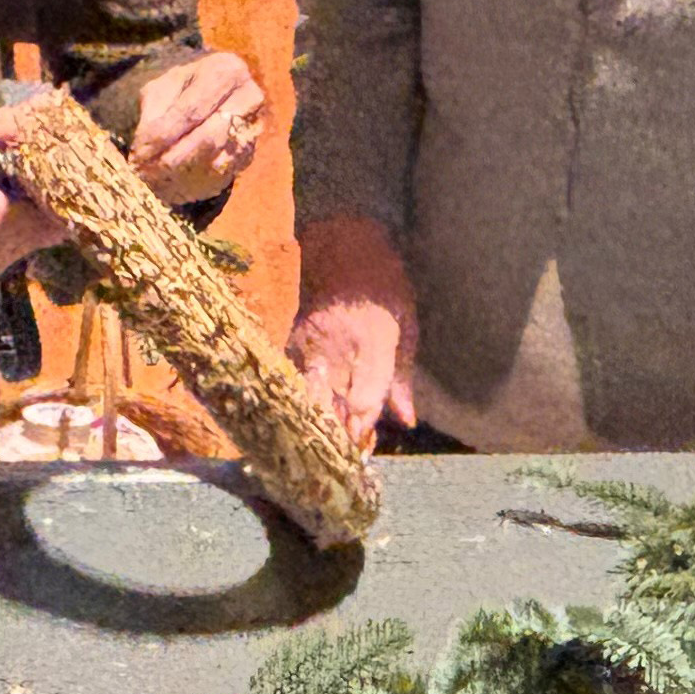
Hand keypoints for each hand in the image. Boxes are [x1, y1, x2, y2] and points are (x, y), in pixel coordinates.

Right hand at [0, 113, 70, 274]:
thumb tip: (40, 112)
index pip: (47, 209)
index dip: (66, 189)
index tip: (77, 168)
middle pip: (49, 226)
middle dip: (61, 198)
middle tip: (70, 170)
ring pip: (41, 238)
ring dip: (48, 211)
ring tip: (49, 181)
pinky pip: (26, 244)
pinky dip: (32, 223)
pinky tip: (24, 200)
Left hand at [129, 50, 267, 207]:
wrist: (211, 97)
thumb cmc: (182, 90)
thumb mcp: (162, 88)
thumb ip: (155, 111)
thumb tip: (148, 143)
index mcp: (226, 71)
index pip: (190, 111)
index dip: (162, 135)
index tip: (138, 152)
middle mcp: (249, 98)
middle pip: (207, 138)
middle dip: (172, 158)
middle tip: (144, 171)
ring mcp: (254, 127)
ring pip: (217, 160)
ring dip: (182, 173)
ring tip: (153, 177)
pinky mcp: (250, 152)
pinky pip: (223, 174)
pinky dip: (195, 180)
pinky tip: (172, 179)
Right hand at [288, 213, 419, 436]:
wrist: (339, 241)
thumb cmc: (383, 283)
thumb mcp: (406, 325)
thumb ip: (402, 377)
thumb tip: (405, 419)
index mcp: (370, 341)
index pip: (363, 400)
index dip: (363, 429)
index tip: (363, 446)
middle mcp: (335, 347)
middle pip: (330, 407)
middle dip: (337, 436)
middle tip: (346, 452)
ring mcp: (306, 344)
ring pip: (305, 398)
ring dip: (317, 422)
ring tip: (327, 440)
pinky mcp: (288, 342)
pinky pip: (293, 381)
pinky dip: (301, 401)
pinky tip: (310, 414)